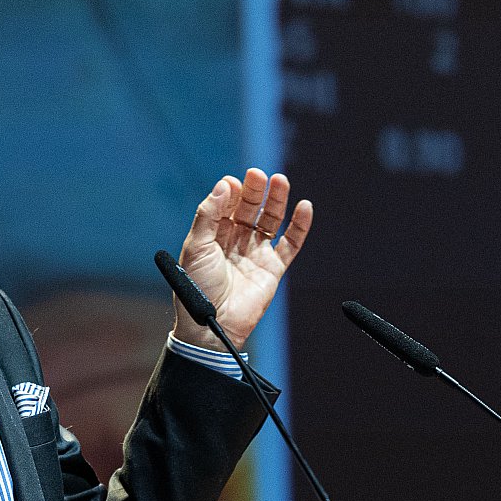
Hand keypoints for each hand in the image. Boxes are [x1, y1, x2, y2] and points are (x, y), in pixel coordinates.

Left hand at [174, 169, 311, 350]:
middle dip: (254, 191)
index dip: (230, 191)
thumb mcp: (195, 247)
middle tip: (258, 174)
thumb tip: (224, 185)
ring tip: (280, 181)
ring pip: (270, 221)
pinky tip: (304, 207)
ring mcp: (255, 254)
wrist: (212, 326)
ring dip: (276, 201)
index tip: (233, 183)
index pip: (225, 205)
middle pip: (249, 208)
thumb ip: (207, 215)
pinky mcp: (273, 269)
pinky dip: (299, 226)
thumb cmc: (197, 289)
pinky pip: (290, 244)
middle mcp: (235, 242)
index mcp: (213, 235)